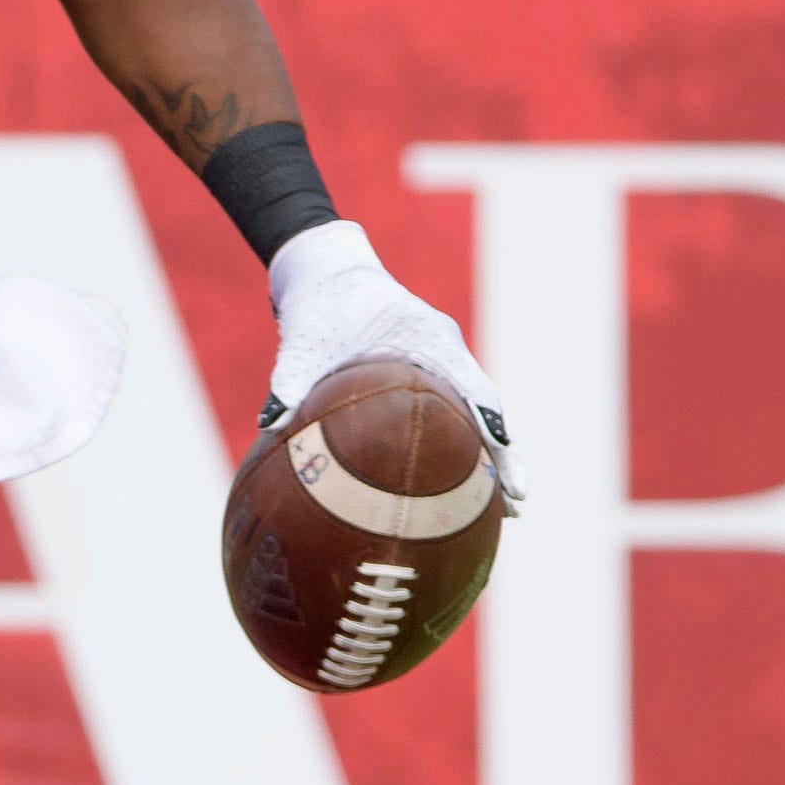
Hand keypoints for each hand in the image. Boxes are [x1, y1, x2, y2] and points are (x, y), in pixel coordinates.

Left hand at [266, 219, 524, 510]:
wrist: (327, 273)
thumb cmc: (319, 305)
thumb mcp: (303, 339)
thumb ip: (289, 378)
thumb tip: (270, 424)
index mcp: (431, 341)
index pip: (476, 396)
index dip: (495, 440)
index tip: (509, 481)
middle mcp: (446, 353)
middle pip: (486, 412)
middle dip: (502, 460)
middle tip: (513, 509)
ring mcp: (442, 363)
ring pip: (474, 414)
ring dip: (486, 456)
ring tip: (497, 510)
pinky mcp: (427, 374)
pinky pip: (452, 411)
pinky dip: (459, 443)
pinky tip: (455, 484)